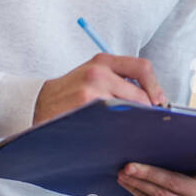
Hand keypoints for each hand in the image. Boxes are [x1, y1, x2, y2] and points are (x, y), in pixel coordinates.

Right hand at [33, 54, 166, 124]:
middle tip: (149, 123)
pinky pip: (114, 123)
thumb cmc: (70, 92)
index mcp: (103, 60)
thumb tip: (152, 99)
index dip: (156, 87)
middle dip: (147, 112)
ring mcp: (91, 92)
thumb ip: (119, 79)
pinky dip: (119, 130)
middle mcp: (98, 72)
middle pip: (140, 95)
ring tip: (132, 130)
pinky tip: (117, 135)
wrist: (36, 104)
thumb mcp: (92, 74)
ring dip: (135, 123)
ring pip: (129, 111)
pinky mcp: (85, 109)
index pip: (143, 68)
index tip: (159, 103)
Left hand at [116, 151, 195, 195]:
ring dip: (138, 183)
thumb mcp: (189, 163)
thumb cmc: (184, 170)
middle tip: (129, 166)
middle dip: (149, 173)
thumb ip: (183, 154)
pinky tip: (126, 183)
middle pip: (176, 182)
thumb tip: (153, 138)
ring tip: (123, 173)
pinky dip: (137, 191)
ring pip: (160, 194)